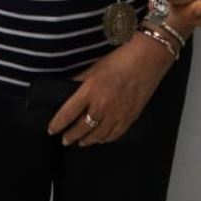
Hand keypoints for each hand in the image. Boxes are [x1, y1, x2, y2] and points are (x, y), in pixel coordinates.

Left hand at [49, 35, 171, 145]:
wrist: (149, 58)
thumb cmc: (122, 58)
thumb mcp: (95, 66)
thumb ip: (80, 80)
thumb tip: (68, 88)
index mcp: (90, 90)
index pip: (68, 113)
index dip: (57, 124)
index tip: (51, 129)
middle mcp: (102, 106)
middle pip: (81, 128)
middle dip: (70, 136)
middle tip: (64, 140)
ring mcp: (117, 114)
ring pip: (97, 135)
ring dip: (86, 140)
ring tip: (80, 142)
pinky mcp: (130, 117)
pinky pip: (115, 134)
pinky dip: (105, 139)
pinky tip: (100, 139)